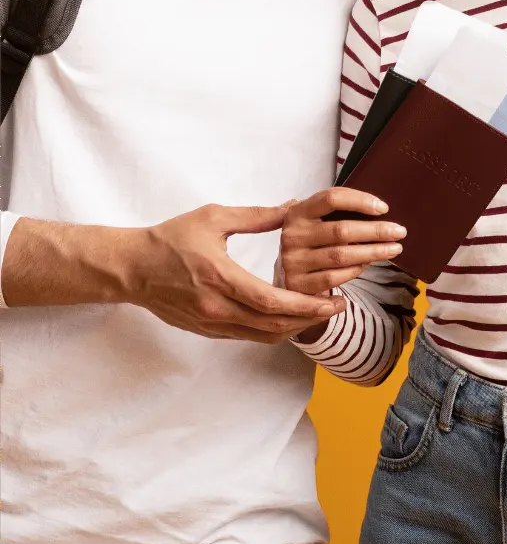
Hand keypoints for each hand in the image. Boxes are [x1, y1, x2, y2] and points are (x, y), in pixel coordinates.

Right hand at [126, 203, 346, 343]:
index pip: (271, 302)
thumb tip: (292, 207)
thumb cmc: (170, 239)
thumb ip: (256, 216)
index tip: (333, 300)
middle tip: (337, 308)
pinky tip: (288, 317)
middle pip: (273, 325)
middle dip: (310, 319)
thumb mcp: (213, 218)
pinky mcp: (206, 331)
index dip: (307, 306)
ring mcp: (210, 324)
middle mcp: (216, 307)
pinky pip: (247, 337)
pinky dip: (272, 330)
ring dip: (294, 328)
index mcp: (220, 277)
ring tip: (319, 313)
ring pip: (262, 336)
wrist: (132, 268)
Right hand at [279, 187, 405, 295]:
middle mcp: (292, 235)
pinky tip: (368, 265)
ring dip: (372, 252)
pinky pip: (334, 277)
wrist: (285, 276)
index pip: (331, 198)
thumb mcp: (314, 222)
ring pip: (341, 256)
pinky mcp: (298, 284)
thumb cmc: (310, 243)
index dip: (360, 201)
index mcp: (298, 212)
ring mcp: (293, 260)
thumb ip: (336, 213)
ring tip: (393, 249)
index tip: (384, 208)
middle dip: (375, 231)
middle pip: (341, 230)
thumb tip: (379, 209)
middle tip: (400, 231)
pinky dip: (355, 270)